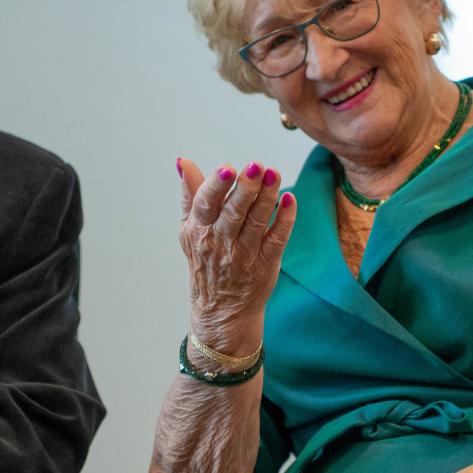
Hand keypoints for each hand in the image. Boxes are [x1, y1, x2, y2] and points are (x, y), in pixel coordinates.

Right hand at [177, 158, 295, 346]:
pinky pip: (276, 239)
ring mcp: (244, 254)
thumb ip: (190, 194)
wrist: (221, 311)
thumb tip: (183, 162)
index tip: (227, 168)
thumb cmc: (205, 260)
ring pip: (257, 223)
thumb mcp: (190, 229)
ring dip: (267, 198)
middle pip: (233, 213)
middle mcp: (221, 242)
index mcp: (200, 230)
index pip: (206, 204)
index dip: (216, 186)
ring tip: (274, 174)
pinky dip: (284, 220)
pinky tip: (289, 200)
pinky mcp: (265, 264)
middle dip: (245, 189)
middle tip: (256, 166)